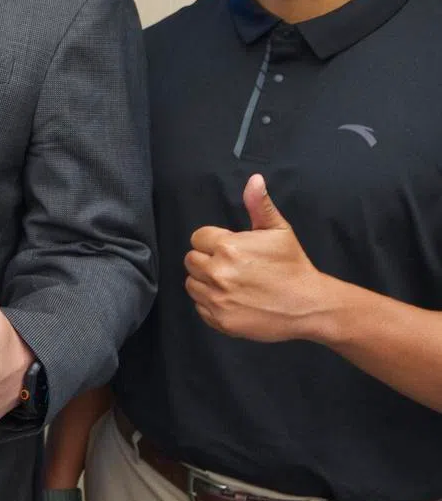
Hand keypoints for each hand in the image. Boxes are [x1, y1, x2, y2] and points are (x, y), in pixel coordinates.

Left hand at [185, 174, 327, 342]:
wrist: (309, 305)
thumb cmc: (293, 266)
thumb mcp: (278, 230)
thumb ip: (259, 204)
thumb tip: (254, 179)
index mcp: (227, 247)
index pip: (198, 238)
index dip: (213, 242)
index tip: (231, 249)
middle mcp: (217, 273)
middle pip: (191, 260)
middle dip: (207, 260)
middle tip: (232, 266)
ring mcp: (217, 299)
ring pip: (191, 284)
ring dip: (206, 282)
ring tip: (231, 283)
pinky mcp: (220, 320)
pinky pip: (200, 307)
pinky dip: (211, 304)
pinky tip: (232, 300)